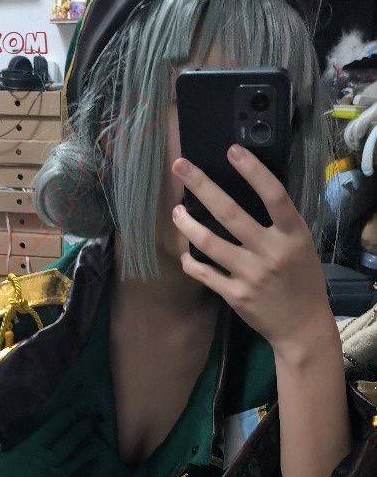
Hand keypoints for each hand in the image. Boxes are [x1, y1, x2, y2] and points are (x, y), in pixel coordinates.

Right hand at [0, 407, 104, 476]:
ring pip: (74, 462)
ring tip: (97, 442)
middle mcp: (44, 462)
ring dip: (87, 452)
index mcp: (29, 449)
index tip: (75, 410)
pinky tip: (91, 475)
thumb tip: (16, 430)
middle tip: (93, 421)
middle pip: (68, 443)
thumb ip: (10, 442)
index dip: (65, 419)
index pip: (52, 429)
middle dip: (81, 430)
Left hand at [171, 146, 334, 353]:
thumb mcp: (300, 246)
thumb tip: (249, 193)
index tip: (231, 150)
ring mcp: (251, 274)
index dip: (252, 171)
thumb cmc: (301, 280)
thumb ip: (279, 224)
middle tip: (181, 167)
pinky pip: (206, 274)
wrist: (302, 326)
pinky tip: (185, 254)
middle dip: (202, 186)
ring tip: (176, 212)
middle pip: (231, 213)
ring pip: (210, 243)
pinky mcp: (236, 295)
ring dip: (188, 225)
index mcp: (292, 235)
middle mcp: (270, 252)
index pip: (273, 195)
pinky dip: (192, 262)